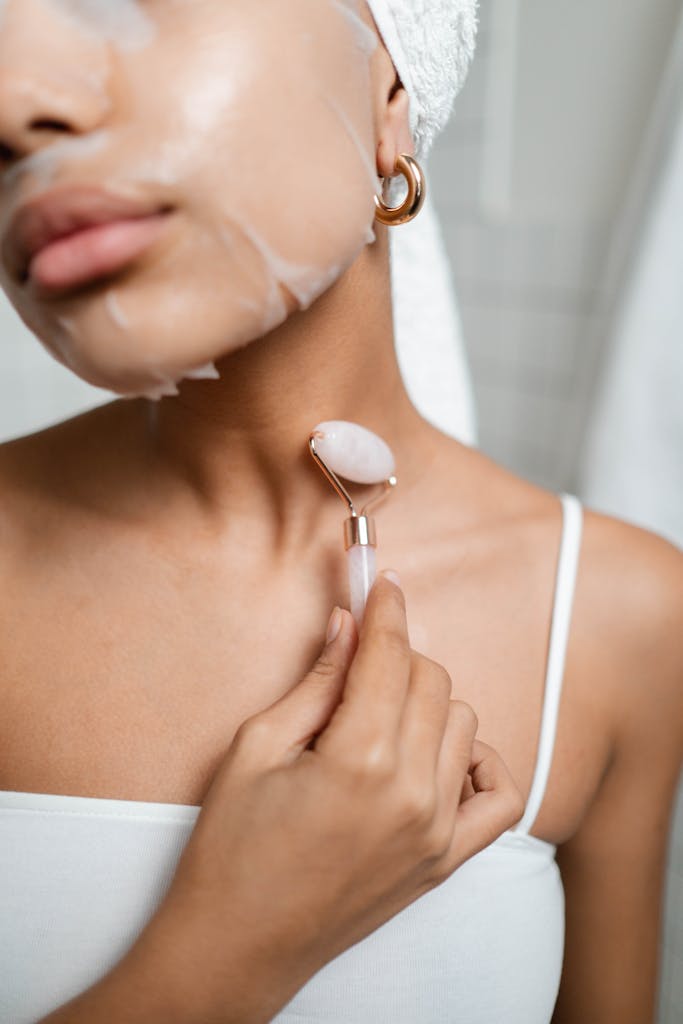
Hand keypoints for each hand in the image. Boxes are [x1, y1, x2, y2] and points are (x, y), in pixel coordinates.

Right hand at [134, 573, 524, 1023]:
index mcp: (360, 760)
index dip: (386, 610)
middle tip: (358, 658)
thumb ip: (315, 681)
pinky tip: (436, 755)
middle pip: (432, 680)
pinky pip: (501, 794)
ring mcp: (437, 832)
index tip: (384, 583)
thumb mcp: (255, 749)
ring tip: (378, 713)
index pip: (390, 657)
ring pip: (463, 722)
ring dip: (427, 700)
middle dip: (397, 654)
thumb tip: (348, 624)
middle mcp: (413, 794)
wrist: (238, 946)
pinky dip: (477, 760)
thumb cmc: (231, 849)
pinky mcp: (446, 861)